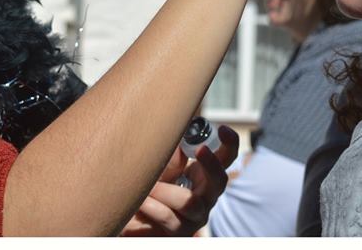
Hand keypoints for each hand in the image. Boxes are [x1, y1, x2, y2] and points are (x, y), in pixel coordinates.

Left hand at [120, 125, 239, 235]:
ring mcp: (195, 216)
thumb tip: (181, 142)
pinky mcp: (180, 232)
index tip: (223, 129)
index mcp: (203, 174)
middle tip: (200, 150)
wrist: (131, 217)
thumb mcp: (160, 167)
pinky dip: (153, 206)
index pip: (226, 158)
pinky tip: (141, 201)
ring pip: (190, 202)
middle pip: (220, 180)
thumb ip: (172, 158)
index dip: (230, 144)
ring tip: (149, 186)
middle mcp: (205, 195)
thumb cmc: (148, 187)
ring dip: (166, 190)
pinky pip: (170, 217)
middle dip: (211, 163)